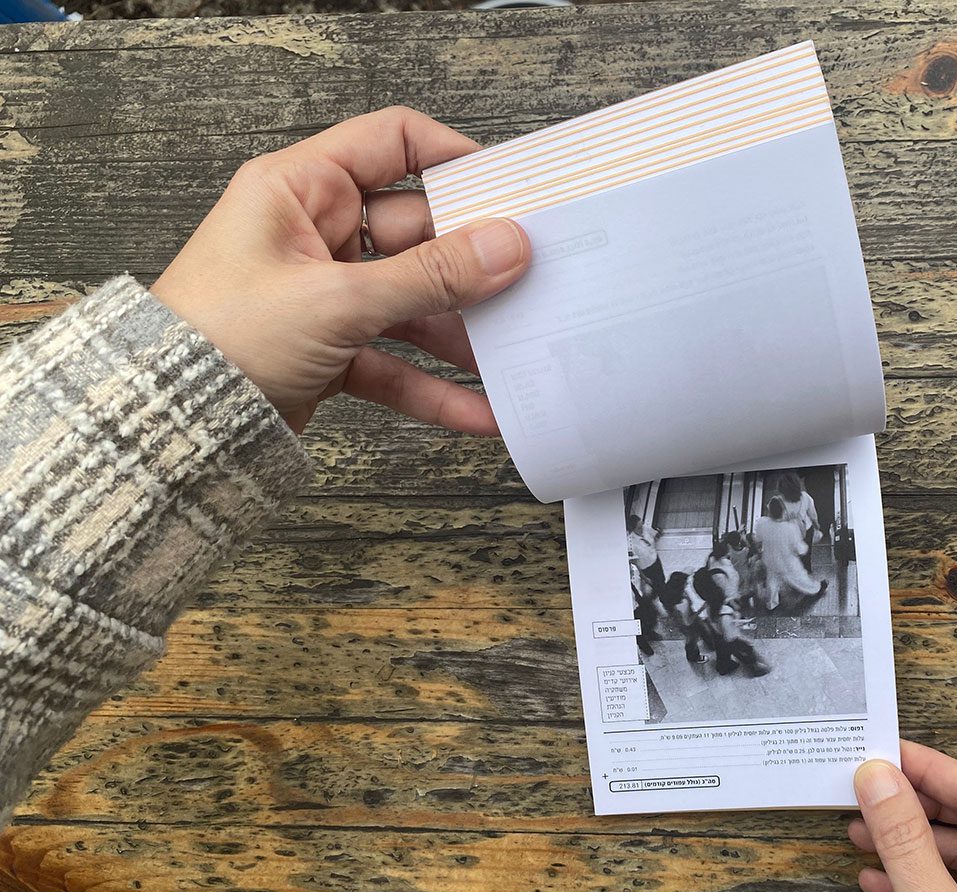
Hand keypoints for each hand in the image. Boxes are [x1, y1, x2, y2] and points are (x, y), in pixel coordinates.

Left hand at [150, 107, 529, 433]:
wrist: (171, 425)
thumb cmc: (221, 338)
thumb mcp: (338, 301)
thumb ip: (430, 277)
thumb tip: (505, 246)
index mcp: (300, 189)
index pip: (390, 144)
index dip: (451, 158)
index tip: (506, 188)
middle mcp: (314, 234)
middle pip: (416, 234)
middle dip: (470, 266)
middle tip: (527, 283)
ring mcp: (325, 294)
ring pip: (412, 303)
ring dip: (459, 334)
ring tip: (512, 354)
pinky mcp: (330, 349)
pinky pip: (395, 360)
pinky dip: (432, 386)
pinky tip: (476, 409)